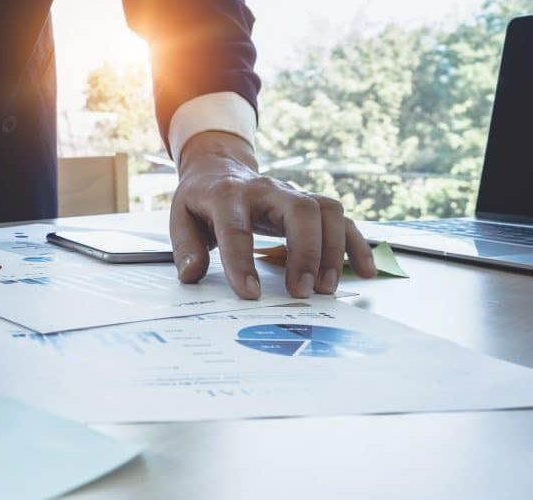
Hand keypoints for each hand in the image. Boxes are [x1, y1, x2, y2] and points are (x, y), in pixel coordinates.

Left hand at [169, 132, 376, 298]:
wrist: (220, 167)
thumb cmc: (202, 199)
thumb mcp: (181, 216)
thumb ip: (186, 247)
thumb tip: (192, 274)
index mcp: (227, 195)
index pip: (236, 228)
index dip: (242, 262)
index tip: (250, 294)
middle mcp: (266, 190)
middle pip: (299, 210)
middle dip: (305, 252)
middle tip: (301, 291)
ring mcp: (292, 194)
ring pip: (326, 210)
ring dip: (333, 250)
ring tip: (325, 288)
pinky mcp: (310, 203)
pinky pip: (343, 219)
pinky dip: (357, 244)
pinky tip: (364, 271)